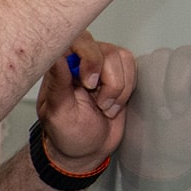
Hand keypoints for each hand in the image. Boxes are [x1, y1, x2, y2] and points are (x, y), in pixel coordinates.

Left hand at [36, 33, 135, 170]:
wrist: (87, 149)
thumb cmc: (67, 132)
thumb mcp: (58, 112)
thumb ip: (58, 83)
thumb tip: (57, 57)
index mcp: (59, 66)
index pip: (75, 40)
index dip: (89, 58)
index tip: (89, 84)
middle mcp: (79, 59)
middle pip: (103, 50)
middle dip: (107, 82)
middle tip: (97, 104)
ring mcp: (100, 63)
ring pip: (121, 58)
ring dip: (117, 89)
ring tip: (103, 107)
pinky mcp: (119, 71)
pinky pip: (132, 67)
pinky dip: (128, 89)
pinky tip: (113, 104)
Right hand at [120, 36, 190, 181]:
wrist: (158, 155)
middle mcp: (189, 63)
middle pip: (186, 52)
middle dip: (181, 84)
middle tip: (180, 111)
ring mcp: (163, 66)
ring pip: (162, 56)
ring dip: (162, 87)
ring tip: (165, 114)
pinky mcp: (140, 72)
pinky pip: (143, 64)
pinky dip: (148, 88)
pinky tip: (153, 108)